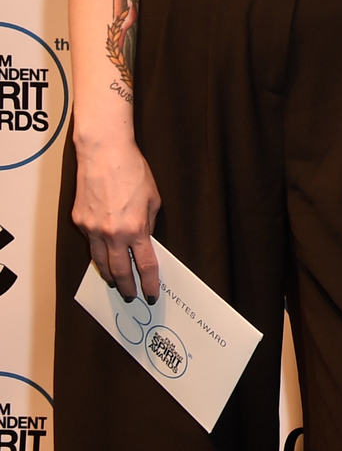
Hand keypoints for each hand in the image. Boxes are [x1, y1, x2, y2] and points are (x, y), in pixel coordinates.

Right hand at [72, 134, 161, 301]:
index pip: (144, 265)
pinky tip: (103, 254)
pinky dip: (98, 251)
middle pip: (119, 271)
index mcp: (135, 229)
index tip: (152, 293)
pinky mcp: (79, 221)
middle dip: (126, 286)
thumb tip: (144, 240)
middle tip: (130, 296)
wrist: (104, 154)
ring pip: (99, 261)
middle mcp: (111, 233)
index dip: (149, 282)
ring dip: (108, 275)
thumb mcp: (153, 199)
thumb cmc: (133, 172)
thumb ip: (149, 224)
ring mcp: (92, 229)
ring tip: (116, 282)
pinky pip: (90, 242)